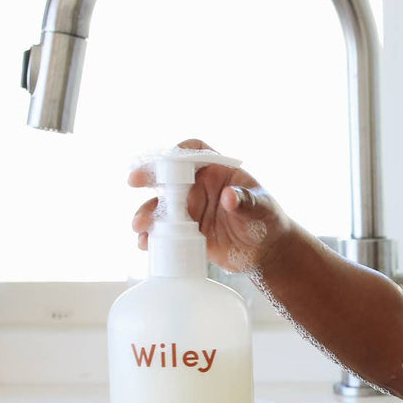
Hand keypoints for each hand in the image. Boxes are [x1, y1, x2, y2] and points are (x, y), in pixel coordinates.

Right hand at [129, 138, 289, 272]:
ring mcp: (191, 210)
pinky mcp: (186, 232)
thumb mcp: (262, 209)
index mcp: (218, 171)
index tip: (164, 158)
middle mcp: (200, 187)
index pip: (195, 151)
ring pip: (162, 206)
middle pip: (169, 176)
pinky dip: (153, 237)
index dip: (178, 151)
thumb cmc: (268, 221)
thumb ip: (246, 201)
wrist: (266, 252)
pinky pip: (164, 231)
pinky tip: (146, 243)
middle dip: (149, 176)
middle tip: (134, 181)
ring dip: (147, 213)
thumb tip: (229, 196)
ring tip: (140, 226)